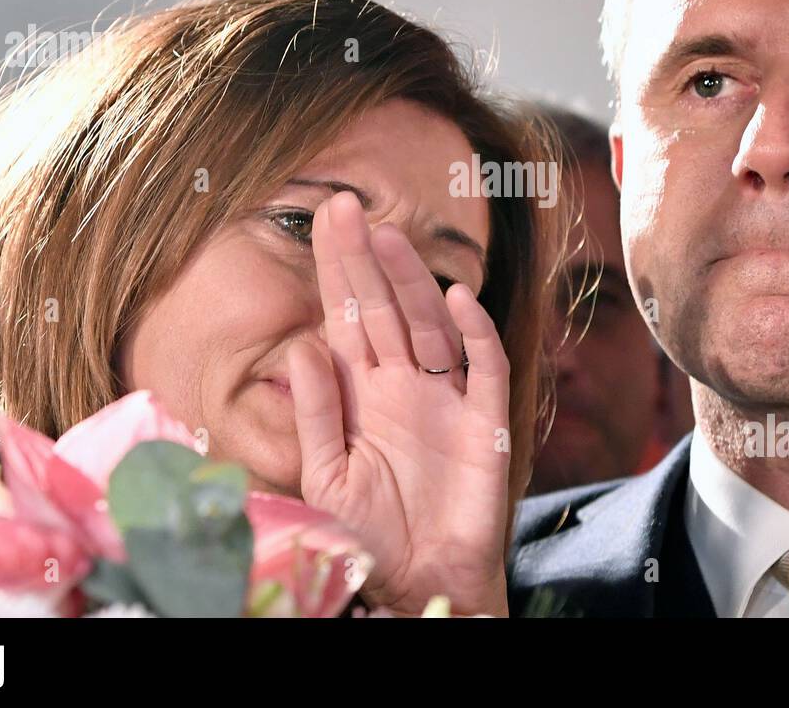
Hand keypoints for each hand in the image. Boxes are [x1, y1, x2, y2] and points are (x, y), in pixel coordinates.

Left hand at [290, 192, 511, 616]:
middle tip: (348, 206)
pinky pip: (484, 369)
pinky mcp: (485, 424)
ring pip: (430, 326)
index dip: (337, 270)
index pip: (346, 318)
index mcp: (363, 394)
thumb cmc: (370, 534)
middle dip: (367, 258)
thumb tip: (303, 347)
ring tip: (389, 236)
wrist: (421, 583)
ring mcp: (447, 400)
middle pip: (384, 309)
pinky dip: (475, 334)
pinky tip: (458, 299)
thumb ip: (315, 413)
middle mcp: (405, 386)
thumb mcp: (325, 476)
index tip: (323, 220)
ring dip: (412, 281)